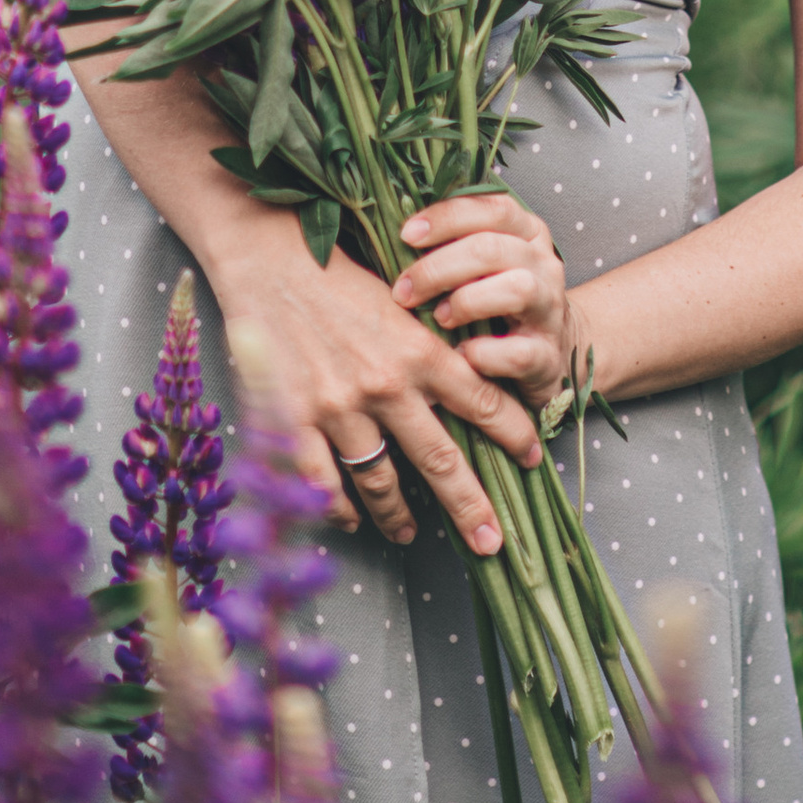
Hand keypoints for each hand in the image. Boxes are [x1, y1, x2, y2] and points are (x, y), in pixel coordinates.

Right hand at [198, 204, 539, 555]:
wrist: (268, 259)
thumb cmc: (338, 273)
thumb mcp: (400, 300)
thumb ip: (429, 345)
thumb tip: (465, 383)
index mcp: (420, 349)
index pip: (483, 403)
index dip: (513, 436)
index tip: (533, 459)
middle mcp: (387, 385)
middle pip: (441, 462)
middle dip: (472, 508)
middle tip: (492, 543)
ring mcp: (339, 408)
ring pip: (381, 482)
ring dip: (398, 515)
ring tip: (408, 532)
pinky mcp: (294, 422)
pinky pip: (324, 484)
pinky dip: (339, 508)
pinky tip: (350, 517)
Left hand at [391, 190, 585, 411]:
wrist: (548, 355)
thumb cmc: (498, 302)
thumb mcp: (482, 266)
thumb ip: (453, 244)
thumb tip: (393, 231)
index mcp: (527, 232)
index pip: (492, 207)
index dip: (447, 217)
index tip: (406, 235)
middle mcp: (543, 265)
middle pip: (493, 248)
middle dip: (438, 268)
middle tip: (403, 291)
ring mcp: (550, 310)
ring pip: (516, 289)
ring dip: (466, 302)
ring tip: (439, 318)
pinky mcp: (548, 356)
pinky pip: (519, 353)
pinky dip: (484, 353)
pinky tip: (461, 355)